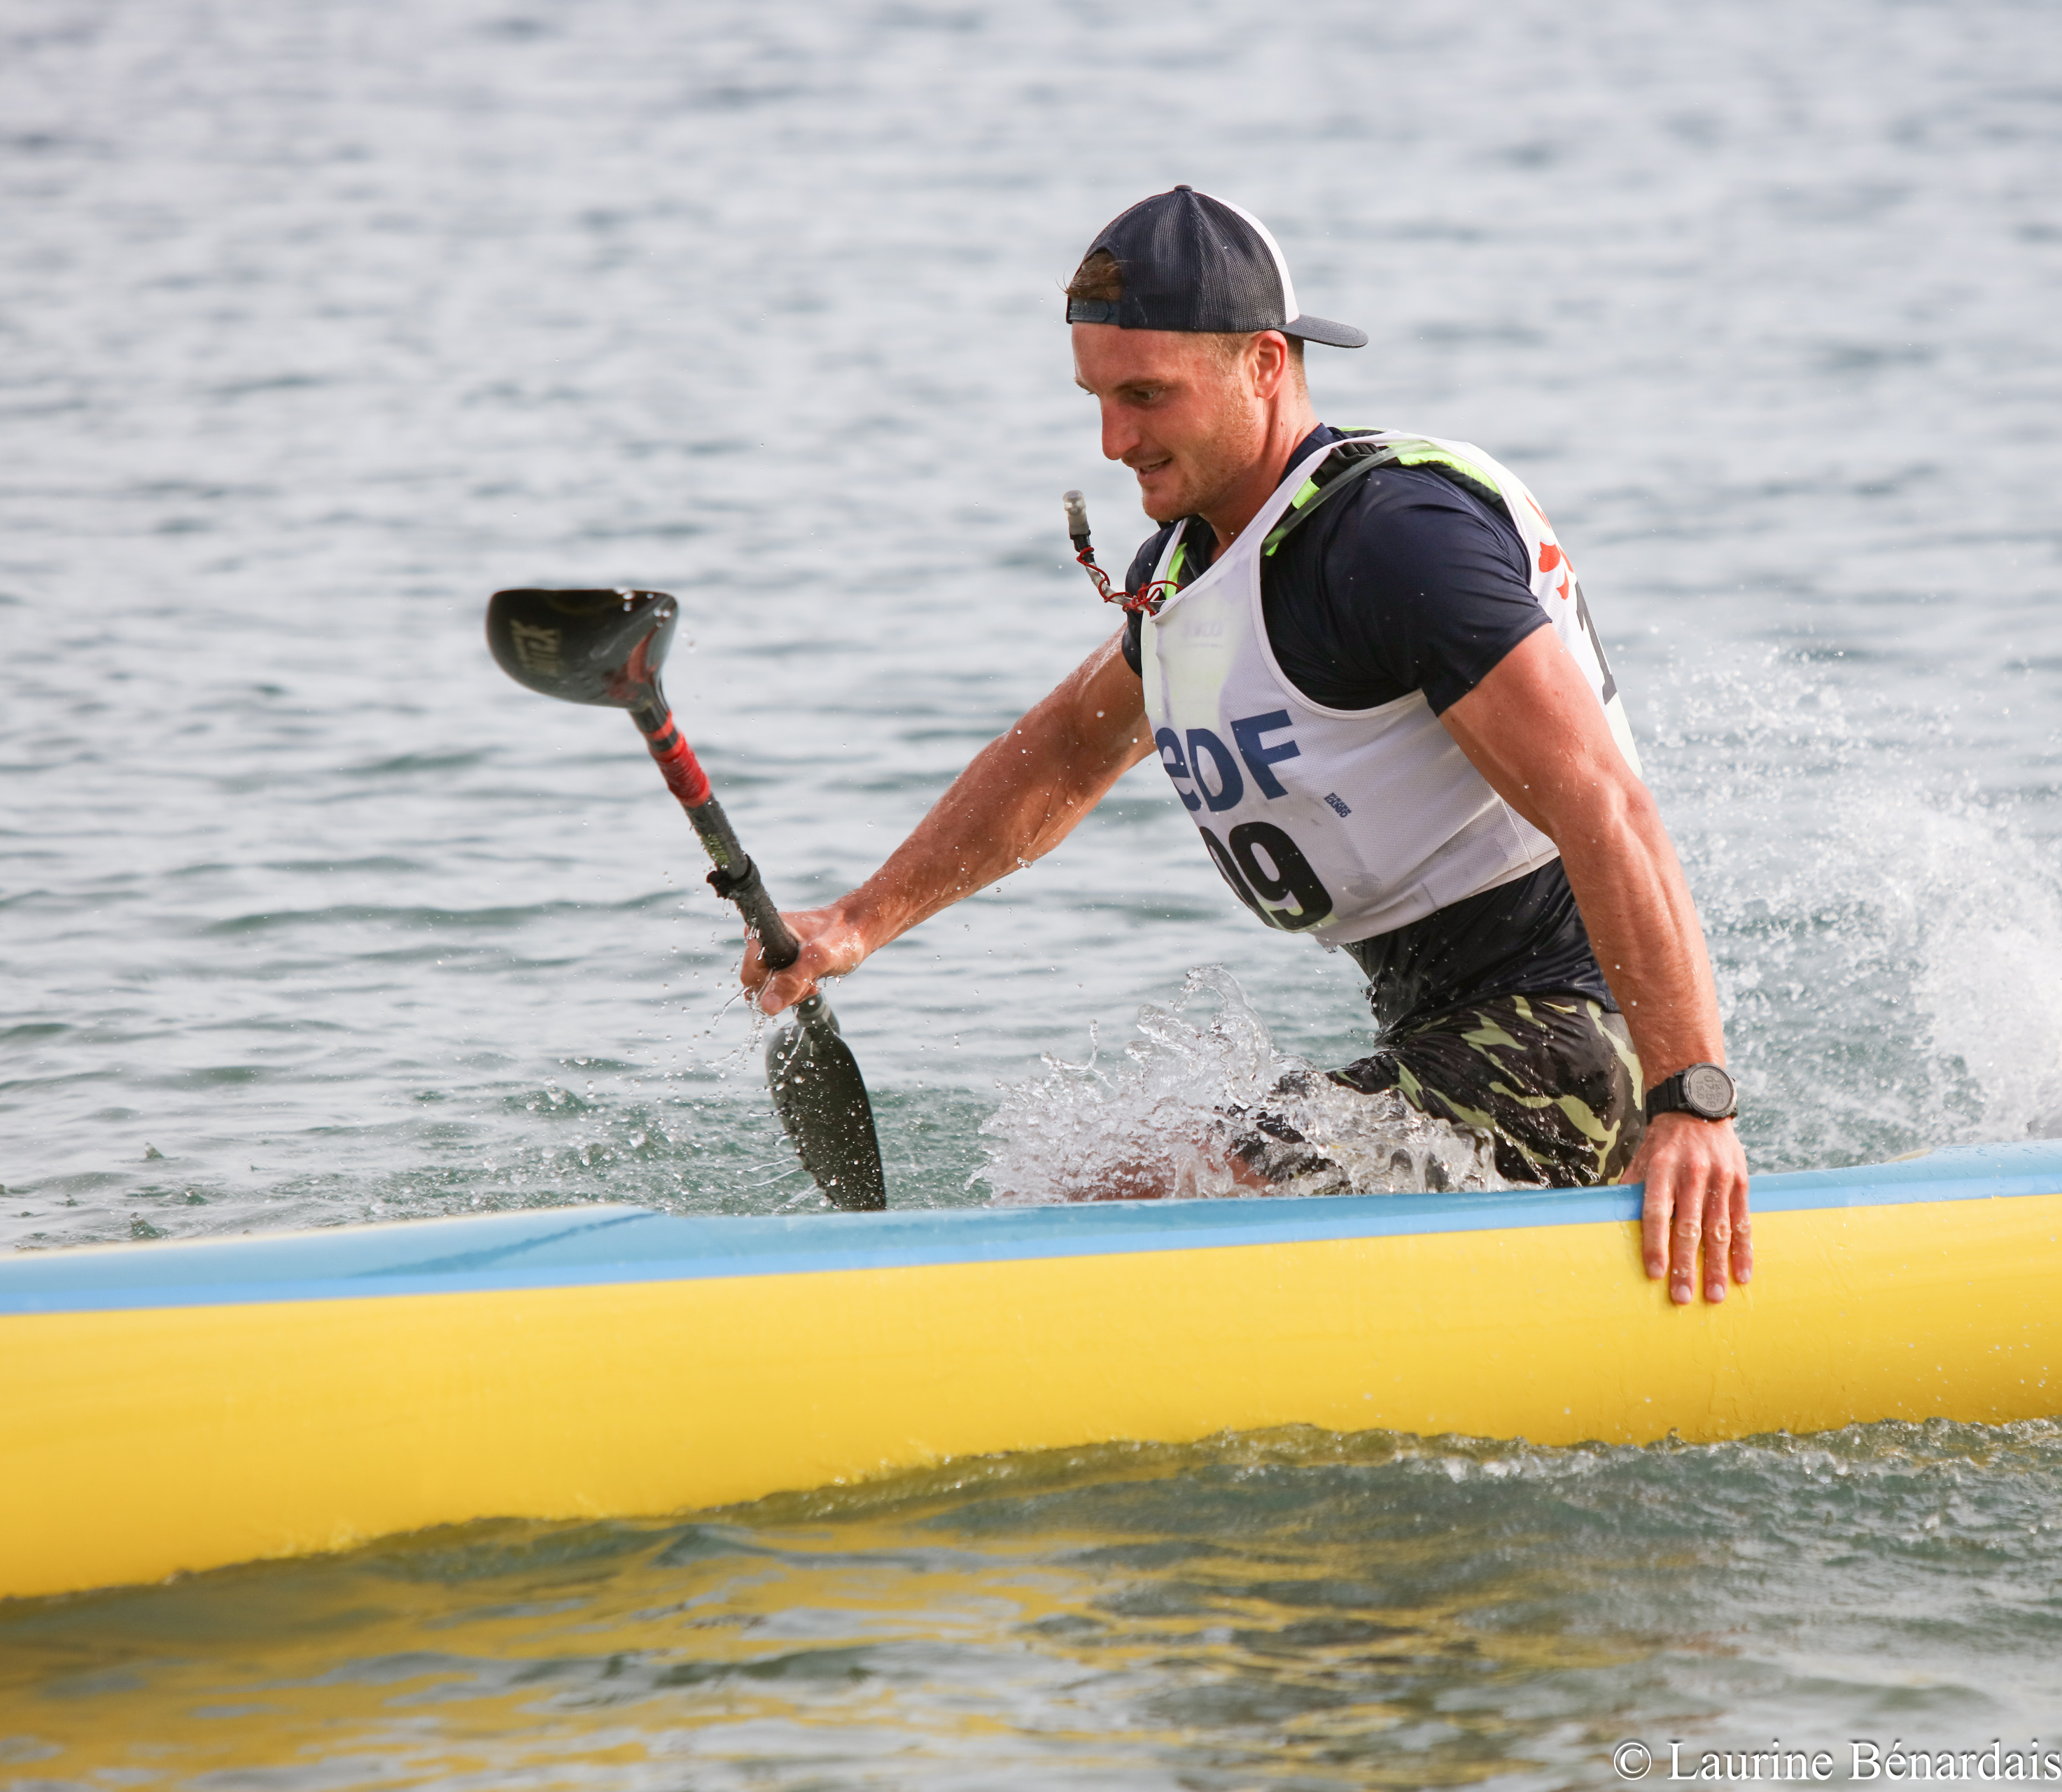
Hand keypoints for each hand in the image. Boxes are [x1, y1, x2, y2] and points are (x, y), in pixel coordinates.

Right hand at [740, 903, 873, 1015]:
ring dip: (792, 992)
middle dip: (783, 991)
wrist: (858, 930)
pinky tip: (812, 981)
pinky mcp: (783, 961)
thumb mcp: (818, 960)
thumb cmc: (842, 937)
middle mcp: (764, 941)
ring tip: (813, 980)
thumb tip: (766, 1006)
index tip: (797, 982)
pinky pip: (780, 985)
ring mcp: (773, 952)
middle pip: (757, 983)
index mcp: (765, 932)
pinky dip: (796, 989)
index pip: (749, 974)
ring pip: (770, 987)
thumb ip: (792, 981)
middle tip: (809, 983)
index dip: (770, 985)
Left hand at [1620, 1112, 1750, 1304]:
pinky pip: (1743, 1222)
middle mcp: (1692, 1174)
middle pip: (1689, 1227)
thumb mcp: (1642, 1159)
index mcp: (1662, 1169)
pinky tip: (1742, 1274)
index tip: (1655, 1273)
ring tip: (1714, 1296)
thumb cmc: (1663, 1142)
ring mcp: (1720, 1178)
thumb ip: (1631, 1190)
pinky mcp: (1741, 1182)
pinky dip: (1743, 1251)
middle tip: (1683, 1297)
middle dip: (1686, 1266)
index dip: (1655, 1244)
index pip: (1656, 1212)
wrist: (1698, 1108)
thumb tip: (1610, 1222)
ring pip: (1719, 1230)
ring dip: (1717, 1266)